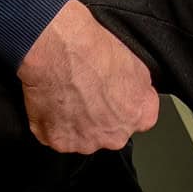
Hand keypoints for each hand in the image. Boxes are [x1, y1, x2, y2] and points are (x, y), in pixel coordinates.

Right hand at [17, 0, 159, 151]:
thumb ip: (139, 88)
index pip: (139, 119)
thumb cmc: (93, 49)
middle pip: (109, 132)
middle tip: (87, 92)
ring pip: (82, 136)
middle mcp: (115, 135)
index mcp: (138, 114)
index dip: (123, 105)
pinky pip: (57, 136)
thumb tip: (134, 92)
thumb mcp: (135, 63)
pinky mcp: (59, 142)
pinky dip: (53, 123)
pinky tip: (54, 100)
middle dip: (99, 117)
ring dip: (75, 122)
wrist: (59, 50)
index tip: (114, 96)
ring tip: (68, 94)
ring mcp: (86, 142)